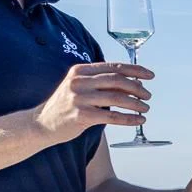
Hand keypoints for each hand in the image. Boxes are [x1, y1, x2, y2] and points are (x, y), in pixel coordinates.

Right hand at [34, 62, 154, 143]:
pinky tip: (138, 121)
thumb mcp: (80, 87)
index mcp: (81, 71)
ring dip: (135, 104)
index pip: (113, 67)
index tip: (150, 75)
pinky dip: (128, 119)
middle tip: (148, 95)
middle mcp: (79, 82)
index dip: (135, 70)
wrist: (42, 124)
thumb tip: (133, 83)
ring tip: (145, 108)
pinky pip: (111, 117)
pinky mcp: (81, 116)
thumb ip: (102, 83)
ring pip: (116, 98)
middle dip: (137, 88)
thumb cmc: (67, 105)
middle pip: (117, 80)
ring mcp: (79, 98)